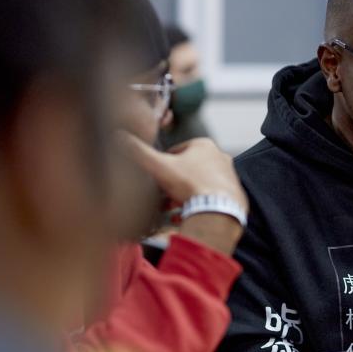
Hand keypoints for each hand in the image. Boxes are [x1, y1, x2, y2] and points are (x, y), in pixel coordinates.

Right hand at [120, 134, 247, 210]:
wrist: (218, 210)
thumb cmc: (190, 184)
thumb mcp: (158, 166)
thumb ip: (137, 151)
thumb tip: (118, 136)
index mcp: (204, 145)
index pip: (176, 151)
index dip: (162, 165)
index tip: (155, 178)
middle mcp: (220, 157)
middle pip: (188, 169)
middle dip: (172, 183)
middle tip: (162, 197)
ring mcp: (229, 176)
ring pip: (198, 184)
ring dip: (183, 195)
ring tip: (172, 208)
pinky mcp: (234, 194)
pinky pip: (210, 199)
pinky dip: (198, 205)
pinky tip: (187, 215)